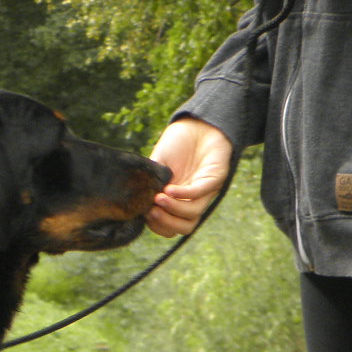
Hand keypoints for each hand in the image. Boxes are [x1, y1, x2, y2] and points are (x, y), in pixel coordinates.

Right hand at [146, 117, 232, 237]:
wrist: (195, 124)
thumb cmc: (176, 145)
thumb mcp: (156, 167)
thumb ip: (148, 184)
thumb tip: (135, 204)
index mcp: (177, 200)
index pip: (170, 226)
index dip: (156, 225)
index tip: (143, 212)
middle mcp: (192, 200)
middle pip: (184, 227)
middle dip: (165, 223)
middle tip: (150, 212)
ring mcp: (205, 191)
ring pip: (192, 215)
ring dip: (172, 209)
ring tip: (157, 198)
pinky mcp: (215, 177)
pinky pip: (199, 193)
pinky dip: (183, 195)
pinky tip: (169, 188)